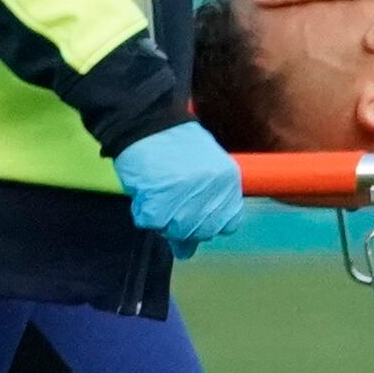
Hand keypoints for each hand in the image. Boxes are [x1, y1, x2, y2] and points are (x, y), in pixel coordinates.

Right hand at [115, 118, 253, 249]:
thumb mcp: (200, 171)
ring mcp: (187, 198)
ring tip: (157, 193)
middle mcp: (213, 191)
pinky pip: (151, 222)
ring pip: (175, 231)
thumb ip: (203, 207)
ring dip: (162, 219)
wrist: (147, 121)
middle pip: (201, 232)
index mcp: (229, 181)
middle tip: (169, 203)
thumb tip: (187, 252)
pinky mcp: (160, 200)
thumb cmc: (174, 144)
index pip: (229, 224)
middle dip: (183, 225)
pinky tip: (146, 191)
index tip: (195, 213)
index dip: (209, 223)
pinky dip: (144, 212)